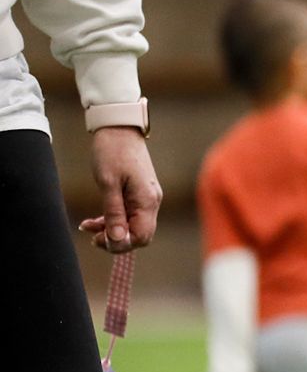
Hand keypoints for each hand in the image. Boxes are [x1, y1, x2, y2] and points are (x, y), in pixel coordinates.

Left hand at [80, 127, 160, 252]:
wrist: (119, 127)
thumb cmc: (112, 151)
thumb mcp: (108, 183)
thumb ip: (113, 212)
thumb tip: (116, 239)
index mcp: (147, 201)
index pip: (141, 236)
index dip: (121, 244)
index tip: (99, 241)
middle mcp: (152, 202)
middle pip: (139, 234)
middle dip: (116, 240)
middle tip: (93, 238)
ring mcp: (147, 198)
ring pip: (133, 225)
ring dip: (112, 230)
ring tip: (89, 228)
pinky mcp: (140, 193)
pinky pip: (131, 215)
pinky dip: (114, 220)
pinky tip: (96, 220)